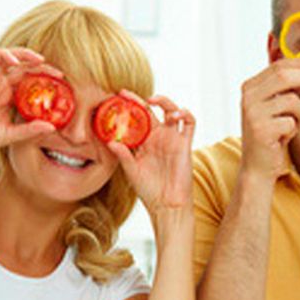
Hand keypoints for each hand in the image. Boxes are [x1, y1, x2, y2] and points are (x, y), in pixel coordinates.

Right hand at [0, 48, 60, 163]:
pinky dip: (3, 54)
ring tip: (40, 60)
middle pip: (23, 68)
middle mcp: (1, 87)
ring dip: (24, 54)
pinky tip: (16, 62)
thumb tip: (52, 128)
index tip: (61, 84)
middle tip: (57, 73)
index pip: (30, 82)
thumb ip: (31, 130)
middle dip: (40, 66)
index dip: (44, 80)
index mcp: (9, 99)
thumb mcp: (12, 135)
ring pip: (8, 57)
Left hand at [106, 91, 195, 216]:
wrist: (167, 204)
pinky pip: (189, 123)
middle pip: (152, 111)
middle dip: (142, 100)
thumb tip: (110, 141)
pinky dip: (186, 113)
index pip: (136, 119)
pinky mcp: (185, 144)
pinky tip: (177, 113)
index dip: (128, 107)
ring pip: (172, 111)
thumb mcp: (131, 170)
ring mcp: (172, 139)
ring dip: (165, 102)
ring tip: (153, 100)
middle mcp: (158, 137)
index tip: (117, 97)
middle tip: (130, 95)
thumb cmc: (149, 190)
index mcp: (143, 141)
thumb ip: (123, 155)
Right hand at [239, 57, 299, 181]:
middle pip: (284, 76)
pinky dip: (294, 129)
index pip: (278, 66)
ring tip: (294, 124)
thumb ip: (295, 88)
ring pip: (291, 100)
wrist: (259, 165)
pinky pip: (290, 121)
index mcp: (250, 87)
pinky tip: (284, 137)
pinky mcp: (261, 130)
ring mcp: (252, 113)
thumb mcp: (283, 107)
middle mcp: (248, 97)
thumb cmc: (273, 133)